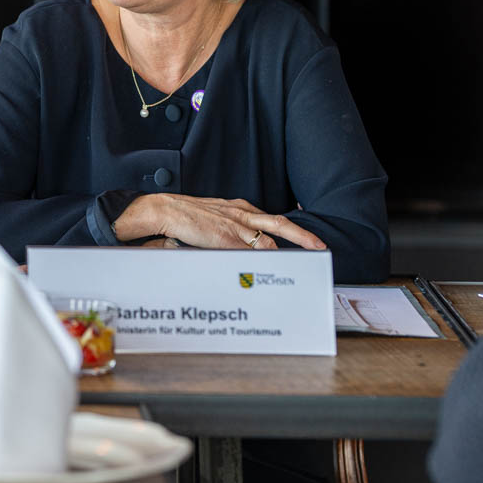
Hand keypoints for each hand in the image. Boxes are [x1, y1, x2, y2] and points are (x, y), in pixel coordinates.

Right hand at [117, 194, 327, 250]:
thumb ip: (226, 228)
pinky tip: (271, 273)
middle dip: (302, 237)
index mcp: (238, 208)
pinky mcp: (225, 239)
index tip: (301, 237)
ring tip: (297, 269)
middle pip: (279, 224)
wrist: (163, 210)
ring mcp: (234, 227)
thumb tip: (236, 246)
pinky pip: (249, 254)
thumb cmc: (181, 215)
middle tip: (319, 246)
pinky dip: (261, 264)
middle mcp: (240, 214)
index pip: (269, 218)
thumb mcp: (210, 216)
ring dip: (283, 256)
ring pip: (268, 242)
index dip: (288, 229)